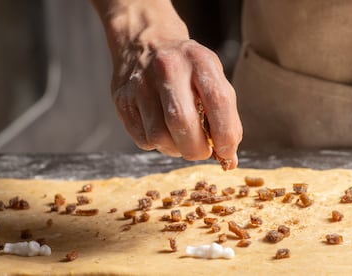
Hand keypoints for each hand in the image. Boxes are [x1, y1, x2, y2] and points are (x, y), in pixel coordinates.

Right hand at [92, 0, 241, 166]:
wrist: (145, 42)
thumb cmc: (185, 68)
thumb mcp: (210, 76)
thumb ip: (224, 114)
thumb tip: (229, 157)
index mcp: (198, 60)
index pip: (218, 100)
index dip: (226, 133)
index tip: (227, 151)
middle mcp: (167, 68)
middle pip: (182, 122)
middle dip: (196, 149)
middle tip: (202, 152)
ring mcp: (140, 84)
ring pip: (159, 137)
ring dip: (175, 149)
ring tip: (180, 139)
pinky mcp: (122, 100)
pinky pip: (143, 139)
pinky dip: (157, 144)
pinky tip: (162, 130)